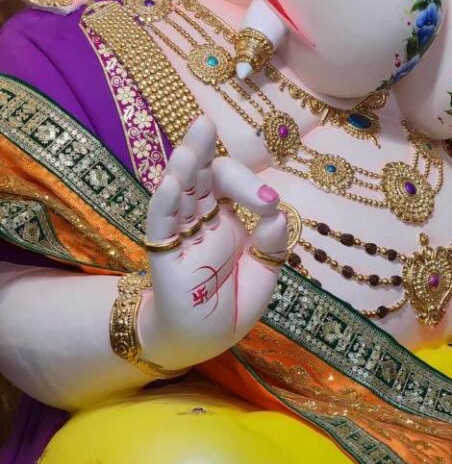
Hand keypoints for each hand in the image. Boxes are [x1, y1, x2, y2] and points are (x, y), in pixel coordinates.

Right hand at [138, 116, 286, 370]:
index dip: (250, 185)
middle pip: (199, 175)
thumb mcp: (262, 273)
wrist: (202, 342)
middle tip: (204, 121)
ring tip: (191, 148)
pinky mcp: (164, 255)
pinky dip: (165, 204)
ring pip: (177, 192)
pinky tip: (171, 184)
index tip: (270, 205)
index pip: (230, 182)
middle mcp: (200, 217)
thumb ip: (272, 244)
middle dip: (202, 149)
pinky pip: (161, 225)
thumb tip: (277, 213)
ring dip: (183, 169)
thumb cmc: (229, 303)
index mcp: (224, 215)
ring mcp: (180, 234)